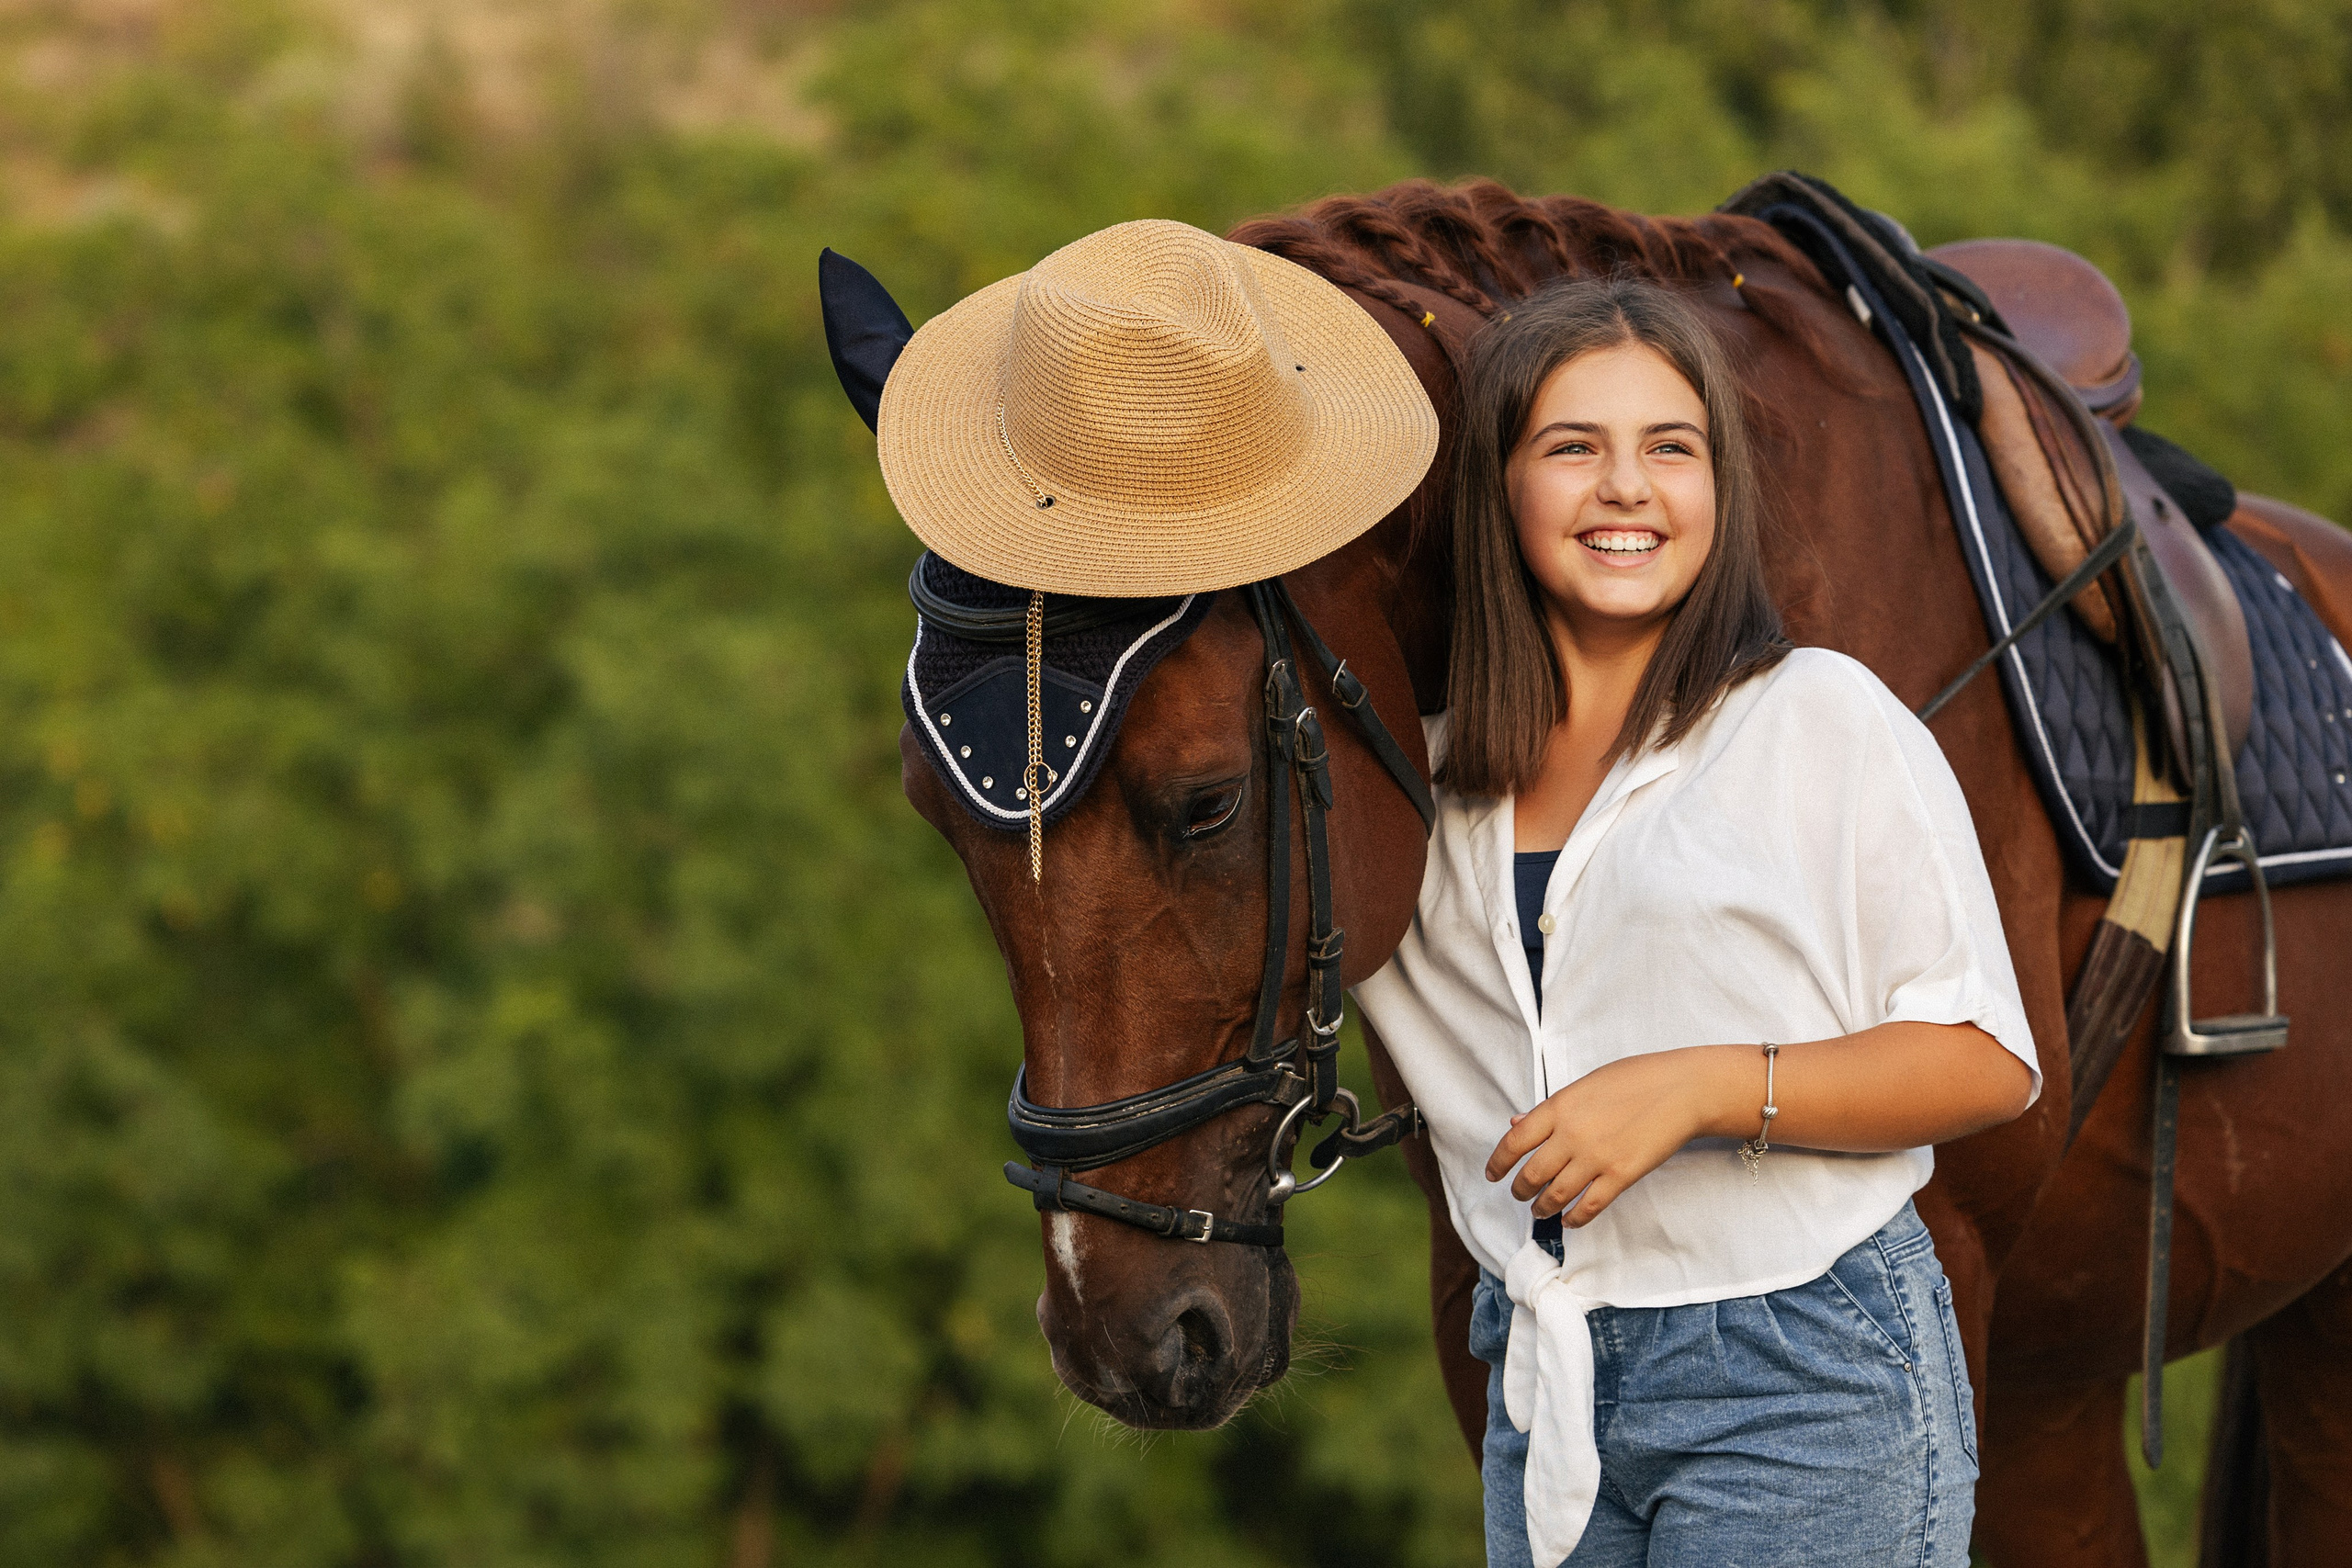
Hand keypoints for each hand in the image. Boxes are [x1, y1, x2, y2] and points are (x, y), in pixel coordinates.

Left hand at [1484, 1047, 1743, 1226]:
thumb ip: (1549, 1108)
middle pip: (1531, 1173)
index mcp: (1559, 1106)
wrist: (1681, 1089)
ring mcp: (1597, 1157)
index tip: (1493, 1174)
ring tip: (1540, 1210)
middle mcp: (1572, 1134)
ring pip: (1556, 1194)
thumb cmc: (1634, 1079)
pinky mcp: (1622, 1175)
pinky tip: (1570, 1219)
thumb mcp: (1585, 1084)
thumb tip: (1515, 1122)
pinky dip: (1575, 1217)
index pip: (1514, 1141)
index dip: (1498, 1162)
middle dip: (1520, 1190)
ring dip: (1543, 1207)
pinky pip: (1590, 1206)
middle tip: (1519, 1195)